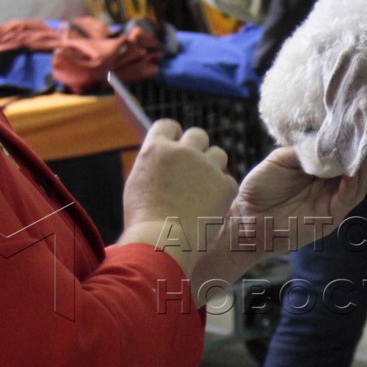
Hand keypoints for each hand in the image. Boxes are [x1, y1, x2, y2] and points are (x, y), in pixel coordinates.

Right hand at [115, 119, 237, 275]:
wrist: (161, 240)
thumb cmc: (144, 219)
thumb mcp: (138, 183)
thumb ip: (154, 164)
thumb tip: (162, 156)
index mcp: (157, 148)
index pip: (169, 125)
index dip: (173, 136)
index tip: (175, 148)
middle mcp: (183, 151)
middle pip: (198, 135)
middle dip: (197, 149)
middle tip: (193, 170)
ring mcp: (206, 166)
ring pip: (218, 154)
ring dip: (212, 167)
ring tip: (202, 191)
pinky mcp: (225, 185)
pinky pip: (228, 181)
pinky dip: (222, 192)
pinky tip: (211, 207)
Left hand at [190, 148, 366, 288]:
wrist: (245, 218)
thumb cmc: (261, 188)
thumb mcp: (282, 159)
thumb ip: (306, 150)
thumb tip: (330, 137)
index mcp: (324, 170)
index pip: (350, 156)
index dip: (359, 142)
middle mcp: (333, 186)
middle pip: (365, 171)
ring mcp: (333, 202)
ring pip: (361, 184)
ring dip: (364, 167)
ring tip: (366, 149)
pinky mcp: (329, 218)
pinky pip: (347, 200)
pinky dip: (353, 185)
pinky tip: (353, 172)